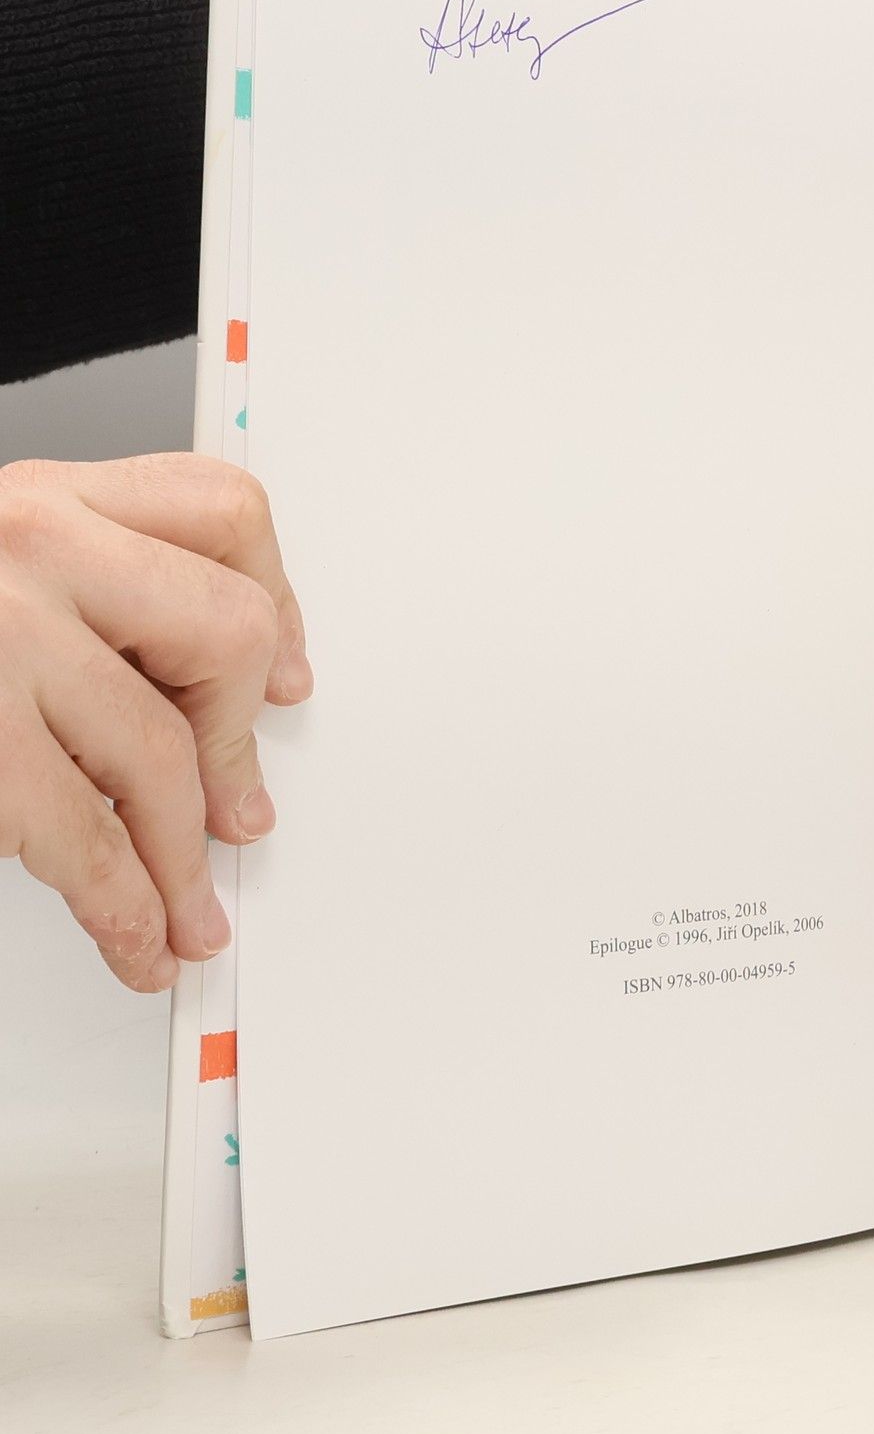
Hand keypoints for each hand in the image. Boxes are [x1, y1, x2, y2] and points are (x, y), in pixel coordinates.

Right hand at [0, 455, 310, 990]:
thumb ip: (90, 595)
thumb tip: (219, 698)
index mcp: (46, 498)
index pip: (223, 513)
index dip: (274, 602)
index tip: (283, 676)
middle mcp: (30, 547)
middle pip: (221, 634)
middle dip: (234, 743)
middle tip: (235, 813)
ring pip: (156, 752)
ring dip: (181, 858)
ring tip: (188, 914)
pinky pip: (78, 832)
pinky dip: (121, 904)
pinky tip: (135, 936)